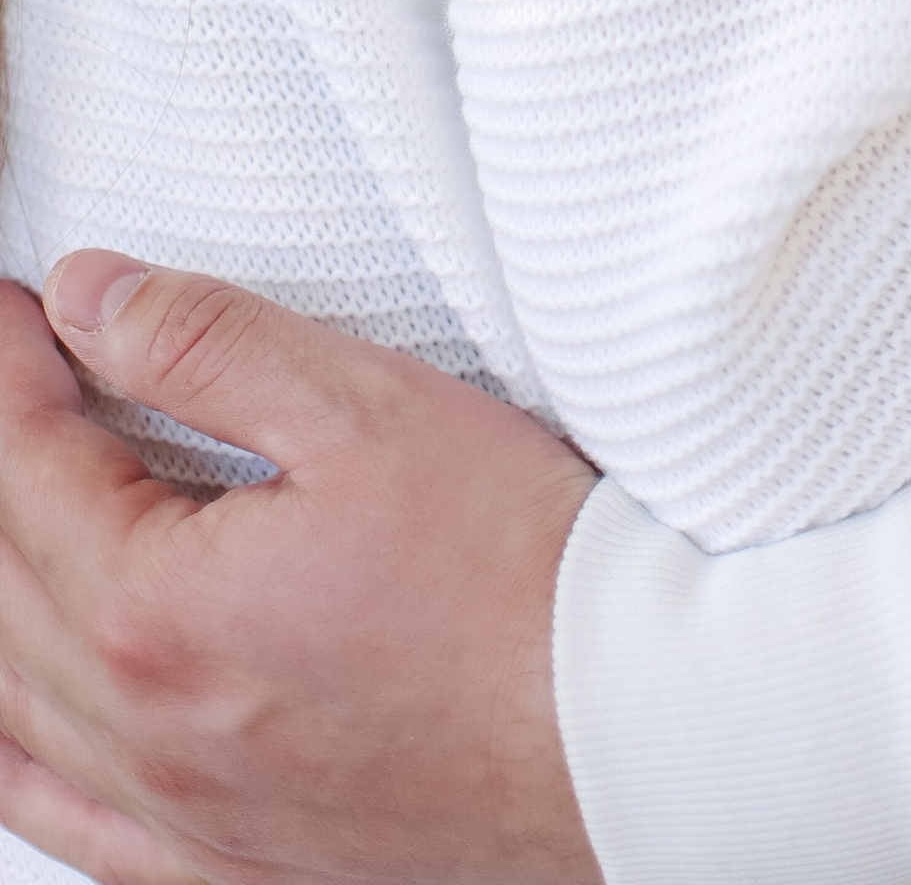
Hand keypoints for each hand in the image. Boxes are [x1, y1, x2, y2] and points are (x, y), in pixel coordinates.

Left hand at [0, 255, 600, 884]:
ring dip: (2, 597)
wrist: (632, 725)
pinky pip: (76, 828)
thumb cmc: (522, 573)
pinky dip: (25, 759)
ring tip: (19, 514)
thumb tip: (91, 298)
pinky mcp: (235, 868)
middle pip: (5, 587)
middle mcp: (144, 736)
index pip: (28, 467)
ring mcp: (184, 819)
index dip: (14, 368)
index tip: (15, 307)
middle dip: (3, 465)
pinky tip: (23, 721)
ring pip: (18, 714)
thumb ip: (207, 344)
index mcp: (154, 614)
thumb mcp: (366, 408)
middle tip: (22, 380)